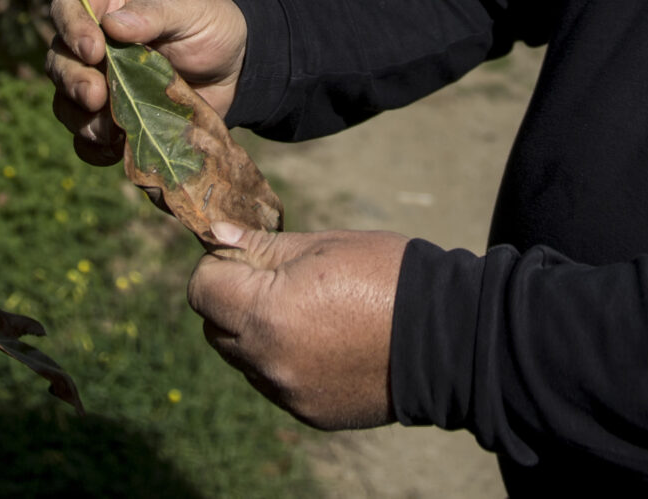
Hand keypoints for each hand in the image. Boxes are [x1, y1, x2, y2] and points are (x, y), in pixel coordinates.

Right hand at [44, 0, 245, 165]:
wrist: (237, 68)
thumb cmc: (212, 24)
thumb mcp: (190, 8)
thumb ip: (154, 13)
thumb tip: (113, 25)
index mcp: (110, 3)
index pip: (69, 6)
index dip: (71, 26)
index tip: (94, 50)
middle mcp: (97, 43)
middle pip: (59, 58)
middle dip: (72, 79)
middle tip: (95, 96)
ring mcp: (102, 83)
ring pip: (65, 100)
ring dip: (78, 117)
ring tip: (107, 129)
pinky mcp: (113, 118)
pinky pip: (86, 139)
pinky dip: (92, 147)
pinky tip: (114, 148)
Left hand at [190, 222, 405, 429]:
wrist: (446, 336)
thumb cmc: (384, 275)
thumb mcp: (321, 245)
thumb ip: (260, 245)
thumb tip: (215, 234)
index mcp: (266, 312)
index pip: (201, 289)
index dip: (220, 266)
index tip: (249, 256)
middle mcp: (268, 361)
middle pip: (216, 328)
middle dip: (235, 301)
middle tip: (279, 282)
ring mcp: (289, 393)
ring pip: (245, 360)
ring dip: (259, 336)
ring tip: (310, 314)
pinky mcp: (310, 413)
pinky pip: (277, 385)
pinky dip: (288, 363)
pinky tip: (328, 344)